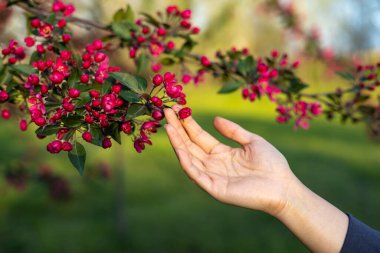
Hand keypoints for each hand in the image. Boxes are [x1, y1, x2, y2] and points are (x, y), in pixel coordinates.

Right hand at [164, 106, 297, 215]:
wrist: (284, 187)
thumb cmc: (272, 165)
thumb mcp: (252, 141)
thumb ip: (233, 131)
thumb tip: (215, 119)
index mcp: (222, 153)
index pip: (199, 137)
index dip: (188, 123)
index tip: (177, 109)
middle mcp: (213, 164)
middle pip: (190, 145)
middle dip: (178, 129)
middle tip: (166, 111)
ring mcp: (212, 176)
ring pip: (189, 157)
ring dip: (177, 142)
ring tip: (168, 125)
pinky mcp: (214, 188)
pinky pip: (196, 173)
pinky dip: (186, 161)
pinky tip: (179, 147)